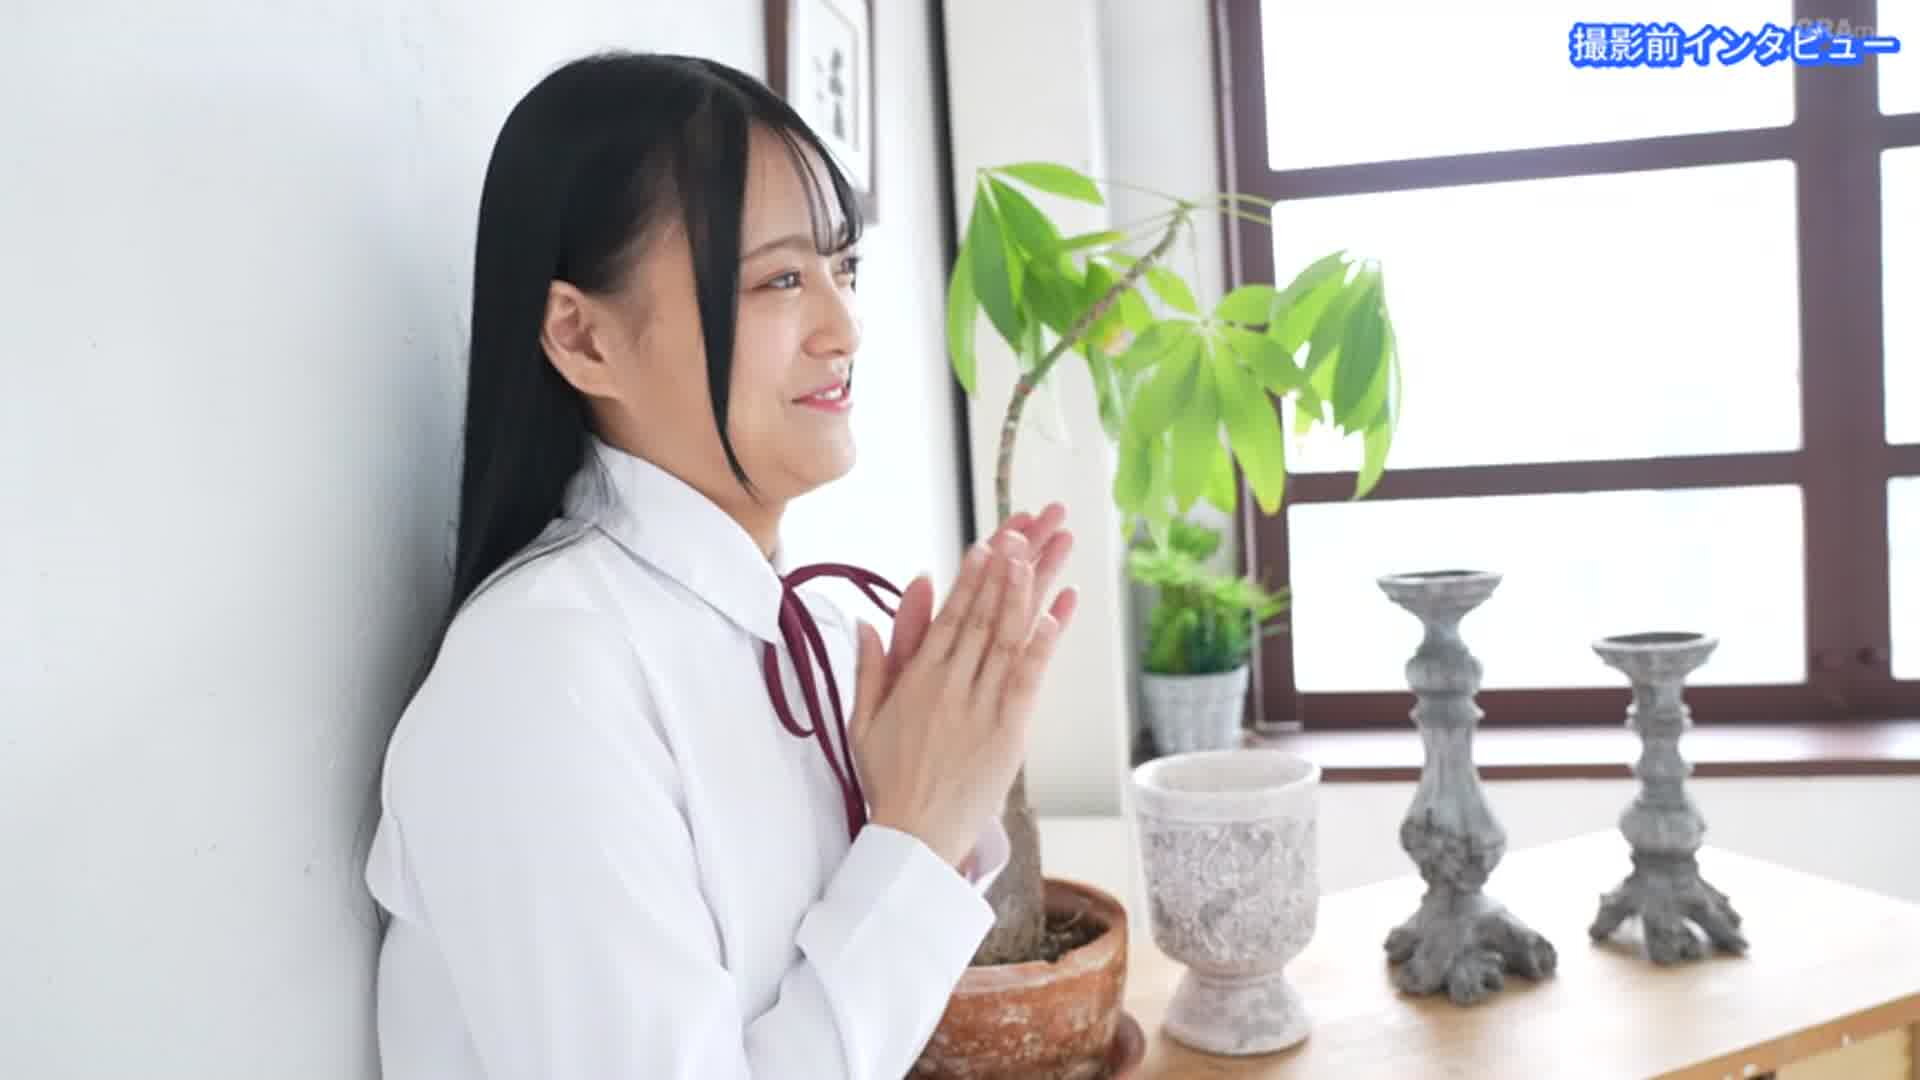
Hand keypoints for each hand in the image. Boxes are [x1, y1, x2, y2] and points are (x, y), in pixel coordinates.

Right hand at [849, 524, 1078, 866]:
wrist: (913, 838)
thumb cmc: (888, 780)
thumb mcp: (863, 721)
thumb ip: (871, 667)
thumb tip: (872, 619)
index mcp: (916, 680)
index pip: (948, 616)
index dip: (971, 576)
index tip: (989, 542)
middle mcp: (950, 686)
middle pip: (984, 615)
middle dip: (1008, 567)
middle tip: (1029, 528)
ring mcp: (981, 708)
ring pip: (1008, 637)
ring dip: (1029, 590)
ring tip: (1048, 552)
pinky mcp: (1008, 732)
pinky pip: (1029, 678)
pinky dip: (1044, 643)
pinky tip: (1060, 610)